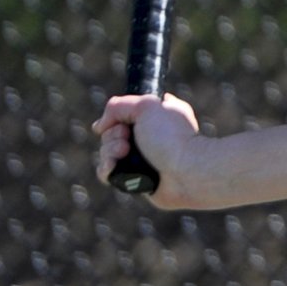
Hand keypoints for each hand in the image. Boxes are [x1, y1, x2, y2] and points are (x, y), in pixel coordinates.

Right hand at [92, 93, 211, 207]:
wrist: (186, 171)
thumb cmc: (171, 137)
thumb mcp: (146, 106)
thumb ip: (119, 106)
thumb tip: (100, 126)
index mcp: (152, 118)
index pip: (121, 115)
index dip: (116, 117)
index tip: (121, 121)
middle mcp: (146, 138)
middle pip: (110, 134)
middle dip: (113, 135)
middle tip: (127, 138)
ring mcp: (139, 159)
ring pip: (106, 153)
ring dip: (109, 151)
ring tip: (125, 152)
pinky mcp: (133, 179)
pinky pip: (108, 173)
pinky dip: (107, 169)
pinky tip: (113, 166)